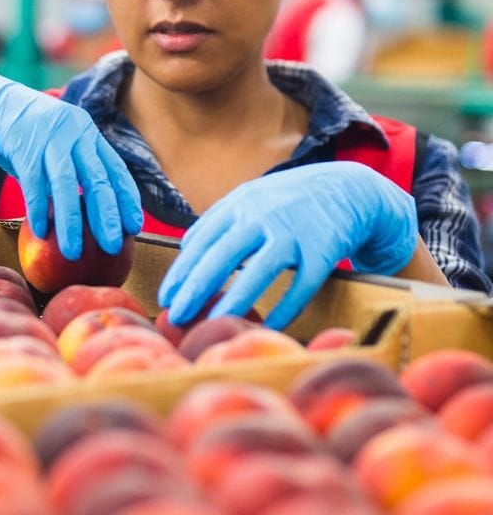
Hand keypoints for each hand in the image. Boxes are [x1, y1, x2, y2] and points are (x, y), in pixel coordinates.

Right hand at [0, 46, 141, 258]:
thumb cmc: (17, 133)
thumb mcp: (51, 145)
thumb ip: (69, 169)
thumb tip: (86, 212)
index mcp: (86, 131)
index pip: (115, 168)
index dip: (127, 199)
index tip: (134, 227)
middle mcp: (73, 130)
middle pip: (97, 179)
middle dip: (106, 216)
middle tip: (111, 247)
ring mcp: (48, 134)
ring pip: (66, 185)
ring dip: (72, 222)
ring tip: (74, 251)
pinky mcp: (20, 141)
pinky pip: (34, 182)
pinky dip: (38, 209)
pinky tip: (41, 232)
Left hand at [158, 162, 417, 329]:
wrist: (347, 188)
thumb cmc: (288, 200)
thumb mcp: (250, 198)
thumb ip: (219, 221)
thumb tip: (186, 248)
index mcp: (240, 204)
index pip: (201, 240)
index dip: (181, 272)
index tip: (166, 298)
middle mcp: (263, 216)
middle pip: (222, 256)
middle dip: (196, 288)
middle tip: (177, 316)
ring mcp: (294, 233)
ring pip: (259, 272)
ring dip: (234, 301)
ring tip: (213, 325)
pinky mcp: (323, 251)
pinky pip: (301, 286)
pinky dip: (285, 309)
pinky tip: (268, 326)